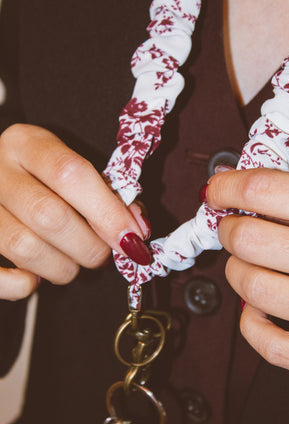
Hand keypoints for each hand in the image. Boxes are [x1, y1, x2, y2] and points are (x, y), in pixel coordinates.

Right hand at [0, 124, 150, 299]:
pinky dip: (22, 285)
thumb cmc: (46, 176)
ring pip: (23, 247)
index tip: (133, 239)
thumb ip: (109, 195)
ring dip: (63, 267)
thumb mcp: (75, 169)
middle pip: (48, 215)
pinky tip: (38, 277)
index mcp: (27, 144)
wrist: (0, 174)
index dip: (108, 212)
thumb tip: (136, 232)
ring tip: (75, 262)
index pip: (70, 174)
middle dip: (90, 246)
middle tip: (104, 254)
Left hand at [206, 167, 288, 378]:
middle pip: (251, 239)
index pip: (267, 190)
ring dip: (237, 271)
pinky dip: (252, 325)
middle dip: (229, 229)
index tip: (218, 189)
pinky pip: (273, 347)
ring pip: (255, 288)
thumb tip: (243, 181)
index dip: (230, 187)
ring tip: (245, 264)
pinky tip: (258, 311)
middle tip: (231, 226)